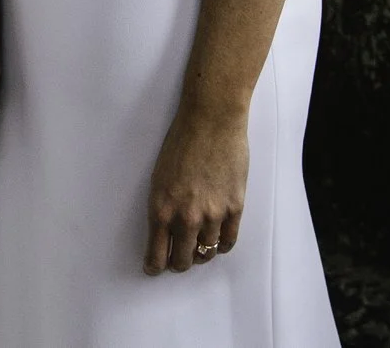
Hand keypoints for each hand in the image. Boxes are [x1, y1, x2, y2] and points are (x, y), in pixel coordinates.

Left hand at [143, 104, 247, 272]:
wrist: (211, 121)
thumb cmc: (181, 142)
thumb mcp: (159, 176)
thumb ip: (163, 206)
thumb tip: (164, 229)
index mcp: (161, 208)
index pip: (156, 254)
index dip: (155, 266)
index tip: (154, 268)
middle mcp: (186, 217)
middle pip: (183, 260)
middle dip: (178, 263)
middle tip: (177, 260)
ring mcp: (213, 215)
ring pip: (207, 253)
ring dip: (201, 255)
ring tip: (198, 250)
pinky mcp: (234, 208)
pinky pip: (229, 241)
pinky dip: (222, 246)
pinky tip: (218, 242)